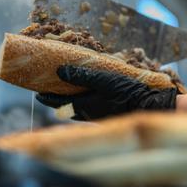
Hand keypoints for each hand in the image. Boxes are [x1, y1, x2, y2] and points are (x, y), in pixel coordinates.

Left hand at [36, 65, 177, 120]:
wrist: (150, 107)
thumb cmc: (128, 93)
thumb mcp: (105, 80)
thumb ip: (83, 76)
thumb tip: (60, 71)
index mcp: (84, 106)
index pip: (58, 102)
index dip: (46, 96)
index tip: (37, 91)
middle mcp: (87, 113)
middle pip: (64, 107)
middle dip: (54, 100)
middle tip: (46, 90)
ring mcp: (96, 115)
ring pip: (75, 110)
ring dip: (66, 101)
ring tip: (63, 91)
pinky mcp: (105, 113)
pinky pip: (86, 110)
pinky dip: (79, 102)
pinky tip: (84, 96)